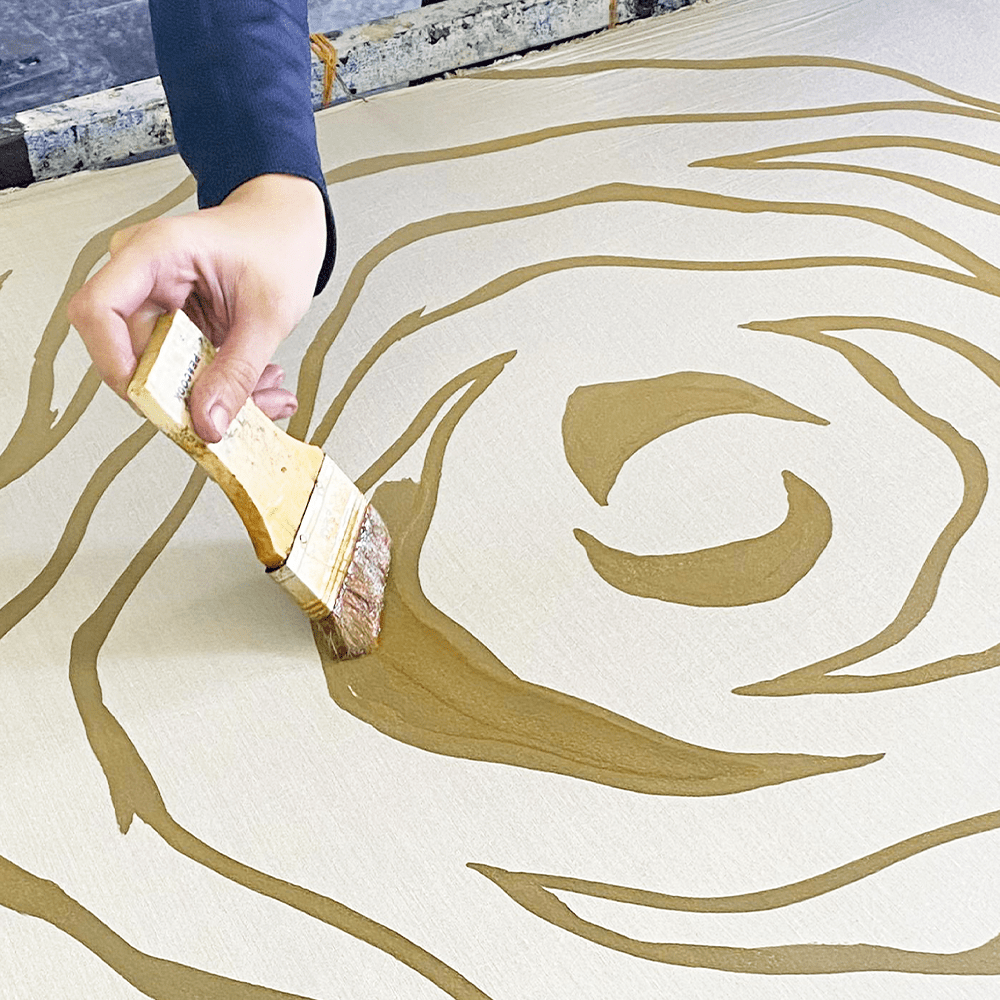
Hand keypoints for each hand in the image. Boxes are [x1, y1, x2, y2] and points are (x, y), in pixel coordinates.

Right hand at [68, 173, 326, 441]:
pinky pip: (181, 372)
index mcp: (156, 252)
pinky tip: (257, 382)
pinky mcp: (172, 327)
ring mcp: (155, 304)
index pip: (99, 310)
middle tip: (233, 413)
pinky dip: (219, 387)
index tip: (153, 400)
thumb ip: (238, 372)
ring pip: (160, 374)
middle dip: (185, 396)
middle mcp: (144, 277)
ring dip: (211, 396)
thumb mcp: (269, 314)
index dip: (114, 362)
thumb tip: (207, 423)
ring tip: (265, 392)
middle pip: (129, 354)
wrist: (287, 229)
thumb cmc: (277, 245)